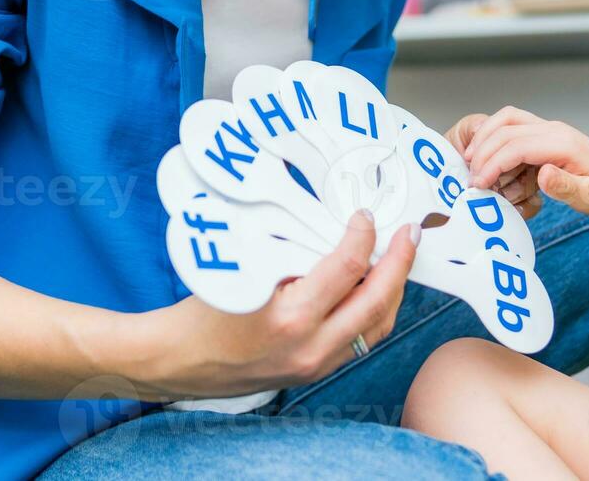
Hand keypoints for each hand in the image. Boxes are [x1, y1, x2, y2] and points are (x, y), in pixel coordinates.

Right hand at [122, 211, 418, 401]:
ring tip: (399, 260)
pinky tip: (375, 290)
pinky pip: (360, 342)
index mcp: (292, 316)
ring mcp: (315, 364)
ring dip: (393, 291)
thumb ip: (295, 253)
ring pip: (376, 327)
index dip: (364, 235)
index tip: (366, 216)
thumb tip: (334, 225)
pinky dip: (374, 313)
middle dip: (399, 264)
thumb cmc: (204, 310)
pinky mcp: (313, 372)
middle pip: (377, 302)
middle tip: (410, 234)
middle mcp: (311, 346)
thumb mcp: (247, 270)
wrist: (178, 361)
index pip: (347, 267)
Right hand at [458, 106, 588, 216]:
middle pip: (505, 128)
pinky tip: (491, 160)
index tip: (479, 184)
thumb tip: (542, 174)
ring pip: (506, 119)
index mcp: (562, 144)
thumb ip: (566, 187)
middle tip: (472, 178)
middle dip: (482, 152)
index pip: (515, 145)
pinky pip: (513, 127)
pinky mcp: (545, 134)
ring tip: (473, 163)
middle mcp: (552, 130)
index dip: (492, 164)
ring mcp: (548, 129)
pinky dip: (495, 139)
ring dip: (485, 138)